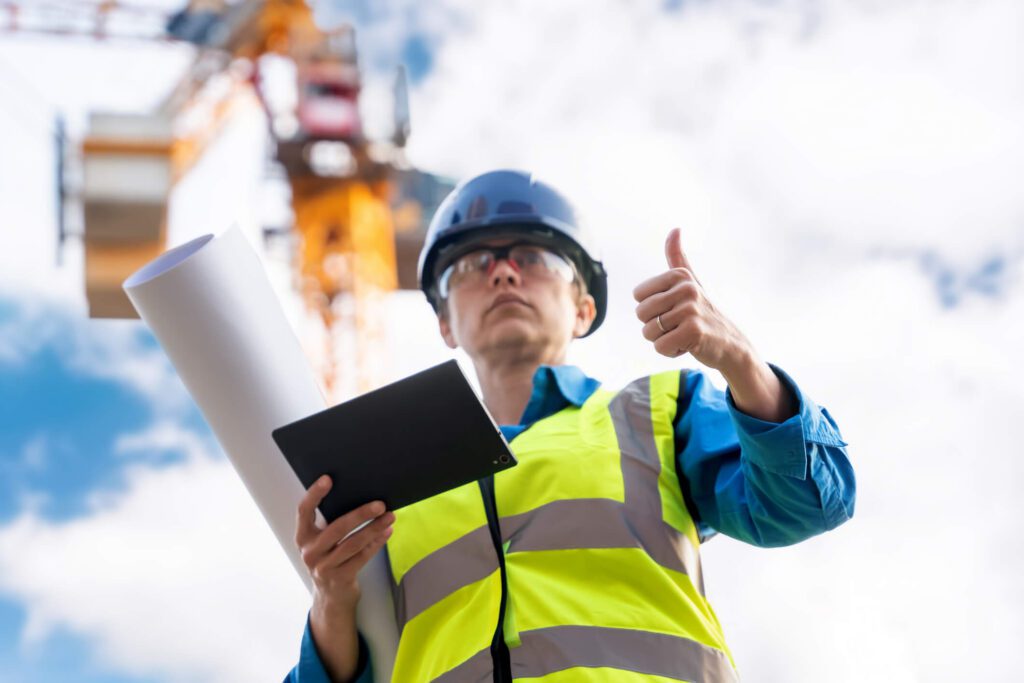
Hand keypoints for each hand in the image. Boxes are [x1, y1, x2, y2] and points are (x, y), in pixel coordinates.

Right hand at [295, 475, 394, 612]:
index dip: (314, 494)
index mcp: (303, 536)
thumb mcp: (323, 541)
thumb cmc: (330, 558)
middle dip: (361, 514)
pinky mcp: (340, 578)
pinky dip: (376, 543)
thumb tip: (358, 494)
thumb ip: (330, 522)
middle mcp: (309, 551)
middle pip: (337, 527)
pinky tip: (386, 532)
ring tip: (389, 516)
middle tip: (379, 504)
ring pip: (353, 543)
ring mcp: (324, 567)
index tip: (328, 479)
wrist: (331, 596)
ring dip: (374, 528)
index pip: (304, 511)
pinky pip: (362, 557)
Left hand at [632, 228, 752, 372]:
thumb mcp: (691, 282)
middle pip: (640, 313)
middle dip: (654, 325)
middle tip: (677, 325)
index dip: (650, 308)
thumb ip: (678, 257)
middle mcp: (686, 289)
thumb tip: (675, 228)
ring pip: (649, 332)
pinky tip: (687, 345)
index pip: (638, 296)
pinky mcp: (694, 331)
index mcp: (679, 276)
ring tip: (682, 334)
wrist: (730, 343)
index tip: (672, 309)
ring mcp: (690, 309)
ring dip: (663, 339)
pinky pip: (660, 346)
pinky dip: (670, 351)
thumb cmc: (703, 312)